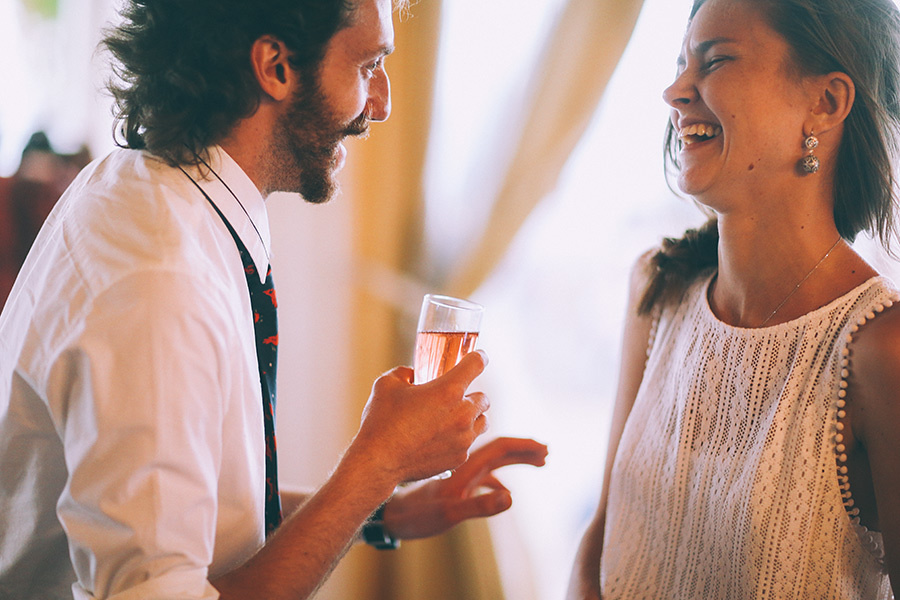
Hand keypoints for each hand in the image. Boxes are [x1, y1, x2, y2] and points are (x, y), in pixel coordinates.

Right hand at [353, 351, 490, 484]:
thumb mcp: (387, 384)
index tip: (479, 358)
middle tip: (454, 398)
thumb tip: (412, 375)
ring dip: (472, 417)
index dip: (478, 357)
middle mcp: (462, 414)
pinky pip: (469, 443)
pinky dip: (461, 438)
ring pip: (482, 422)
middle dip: (471, 395)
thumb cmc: (381, 422)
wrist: (377, 462)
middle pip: (484, 398)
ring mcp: (463, 438)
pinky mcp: (459, 458)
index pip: (476, 364)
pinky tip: (441, 438)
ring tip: (453, 418)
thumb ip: (404, 373)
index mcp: (448, 390)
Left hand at [380, 437, 547, 538]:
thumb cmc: (416, 513)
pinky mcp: (454, 483)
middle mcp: (463, 462)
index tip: (543, 448)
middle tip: (546, 451)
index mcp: (464, 462)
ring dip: (514, 459)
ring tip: (537, 462)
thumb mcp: (450, 512)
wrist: (392, 514)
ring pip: (492, 459)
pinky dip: (499, 479)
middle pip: (499, 449)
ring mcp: (459, 472)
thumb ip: (479, 506)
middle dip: (523, 449)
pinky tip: (506, 492)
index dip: (522, 446)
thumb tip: (512, 498)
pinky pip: (482, 475)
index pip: (499, 446)